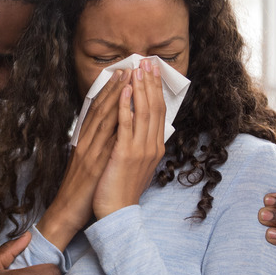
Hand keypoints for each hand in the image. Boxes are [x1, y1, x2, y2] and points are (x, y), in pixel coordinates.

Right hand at [38, 70, 130, 249]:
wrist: (67, 212)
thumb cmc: (80, 190)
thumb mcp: (87, 163)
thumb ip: (96, 147)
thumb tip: (112, 134)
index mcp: (84, 142)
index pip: (97, 111)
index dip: (109, 91)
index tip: (121, 75)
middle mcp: (85, 142)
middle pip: (101, 109)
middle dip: (115, 87)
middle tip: (128, 67)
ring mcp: (89, 151)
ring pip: (103, 118)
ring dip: (116, 96)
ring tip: (129, 79)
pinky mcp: (93, 163)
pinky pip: (106, 139)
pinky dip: (116, 122)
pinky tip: (126, 109)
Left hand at [92, 59, 165, 218]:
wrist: (116, 213)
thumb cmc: (121, 189)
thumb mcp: (136, 164)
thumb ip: (139, 145)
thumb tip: (139, 128)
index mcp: (155, 147)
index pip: (160, 112)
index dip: (156, 89)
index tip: (153, 71)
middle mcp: (151, 146)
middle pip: (155, 107)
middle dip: (151, 82)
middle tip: (148, 61)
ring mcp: (139, 149)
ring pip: (144, 112)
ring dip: (141, 87)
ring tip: (137, 68)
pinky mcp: (124, 153)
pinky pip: (126, 124)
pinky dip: (126, 104)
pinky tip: (124, 89)